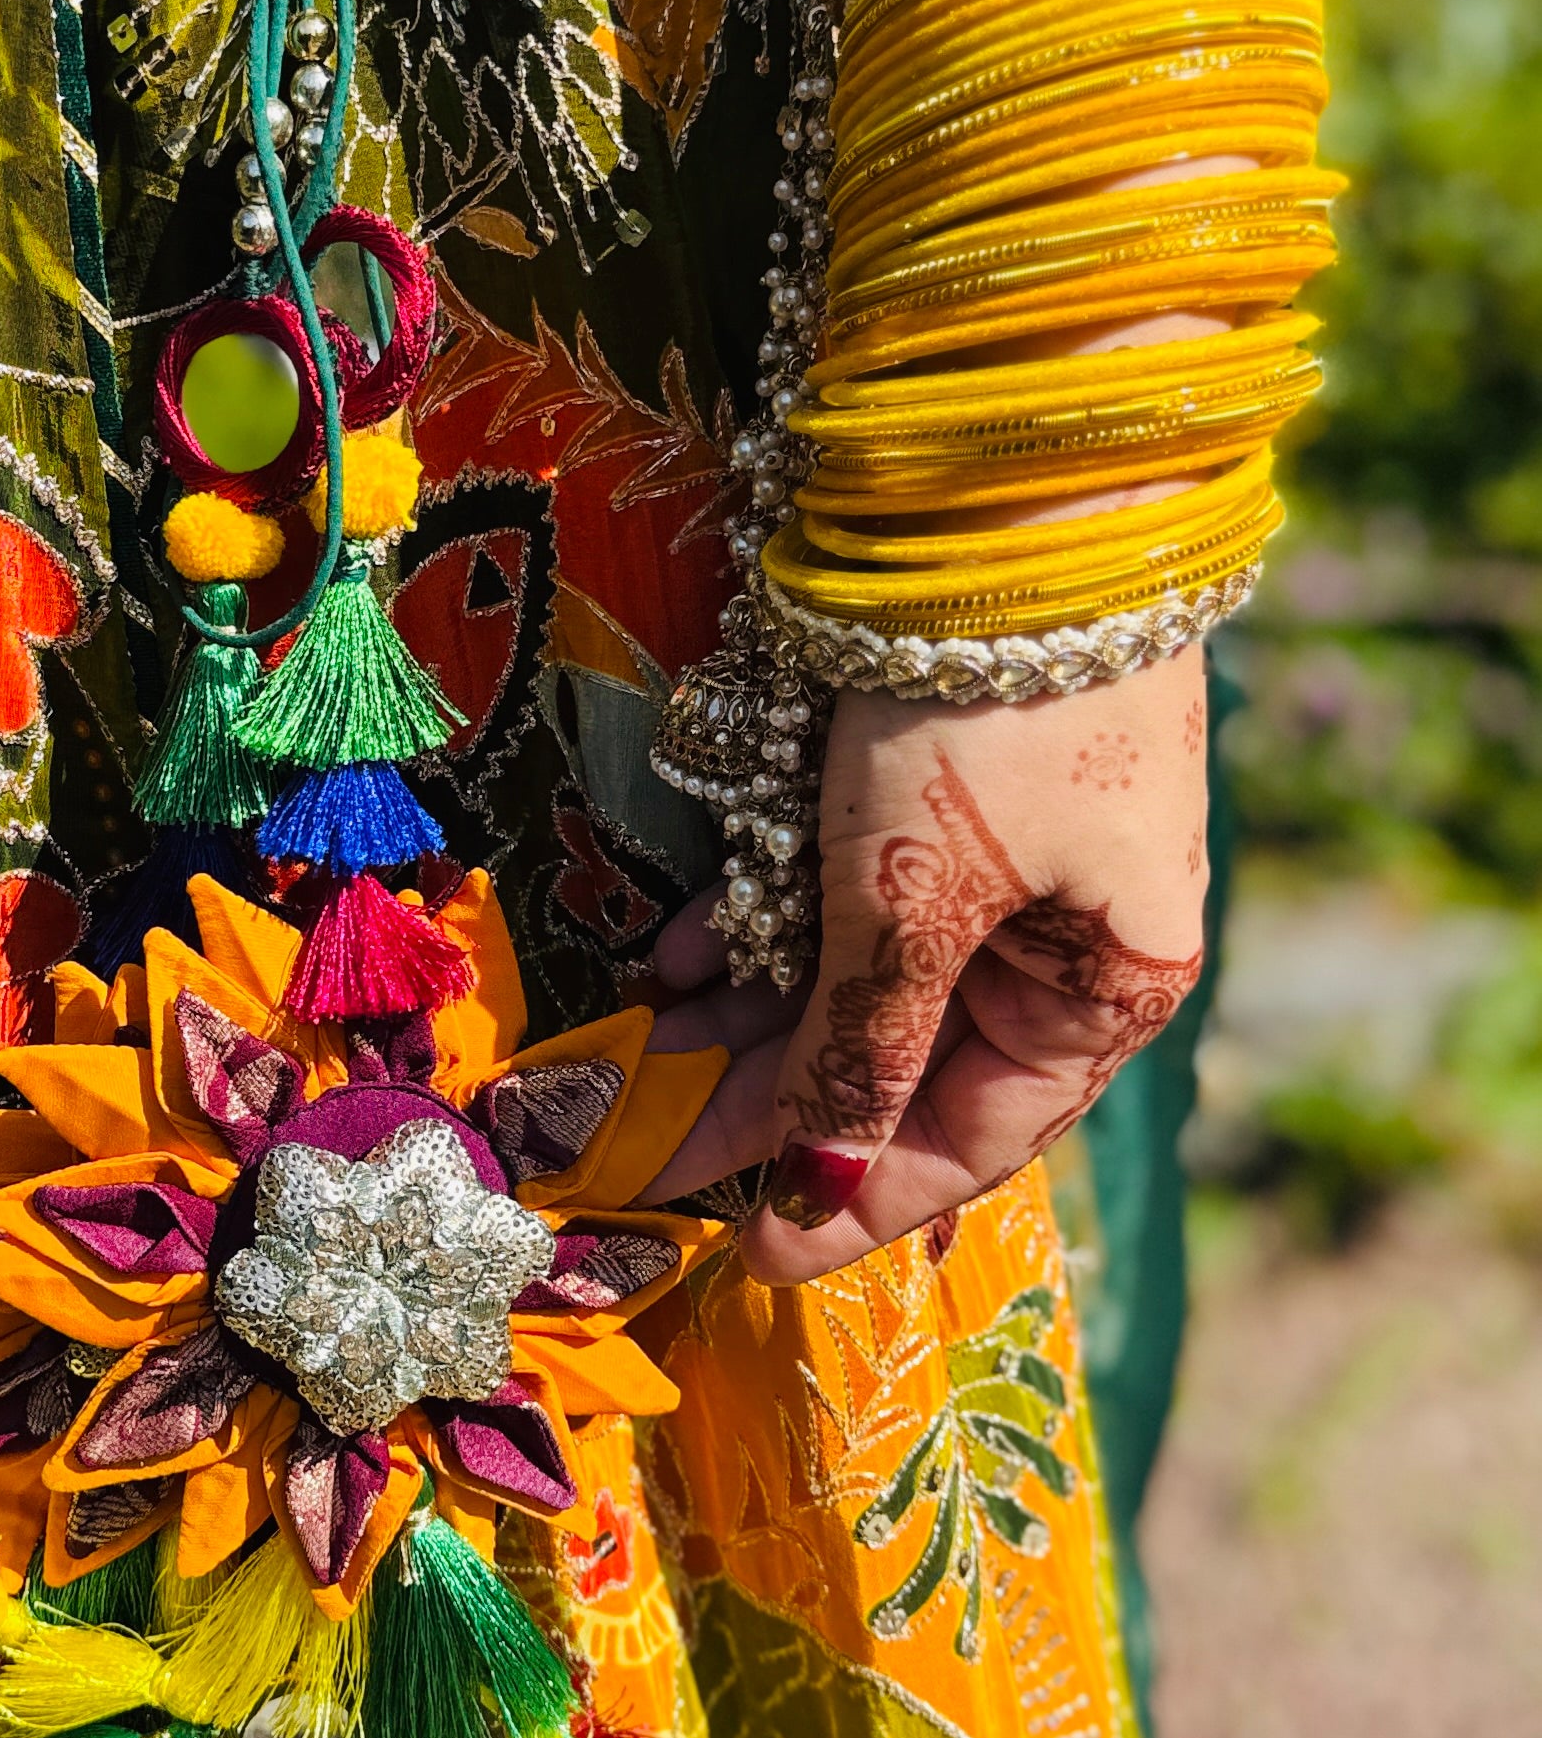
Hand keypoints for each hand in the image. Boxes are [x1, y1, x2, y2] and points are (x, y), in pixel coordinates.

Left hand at [639, 645, 1207, 1280]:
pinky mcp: (928, 775)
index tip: (742, 1252)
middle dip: (767, 1108)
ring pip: (857, 974)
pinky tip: (676, 962)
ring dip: (747, 1023)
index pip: (971, 1136)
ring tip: (632, 1064)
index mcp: (1106, 982)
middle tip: (637, 1152)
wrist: (1008, 485)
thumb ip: (861, 1046)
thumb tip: (813, 1189)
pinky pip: (841, 887)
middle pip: (901, 1058)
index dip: (853, 1203)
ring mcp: (997, 846)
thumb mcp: (911, 897)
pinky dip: (761, 924)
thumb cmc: (987, 712)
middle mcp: (1062, 926)